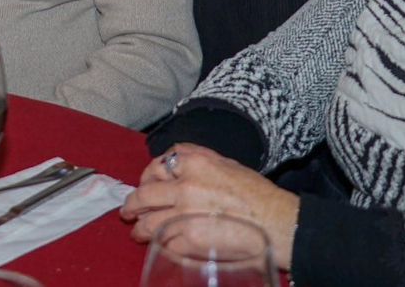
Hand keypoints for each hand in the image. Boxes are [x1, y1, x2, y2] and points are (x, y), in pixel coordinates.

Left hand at [121, 144, 299, 267]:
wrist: (276, 222)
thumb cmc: (258, 194)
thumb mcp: (227, 164)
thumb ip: (199, 159)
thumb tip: (177, 160)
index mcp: (195, 163)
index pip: (157, 165)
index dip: (147, 176)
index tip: (146, 183)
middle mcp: (185, 186)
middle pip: (145, 193)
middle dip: (133, 203)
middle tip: (128, 210)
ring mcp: (185, 214)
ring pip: (148, 221)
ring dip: (139, 227)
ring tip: (136, 231)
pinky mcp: (190, 239)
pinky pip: (165, 242)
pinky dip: (159, 244)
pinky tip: (158, 245)